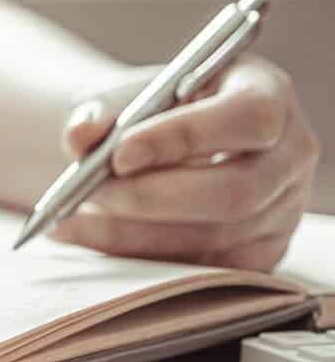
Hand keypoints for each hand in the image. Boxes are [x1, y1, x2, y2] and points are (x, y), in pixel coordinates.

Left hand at [53, 55, 319, 269]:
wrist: (158, 137)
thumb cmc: (151, 109)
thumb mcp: (129, 93)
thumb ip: (101, 109)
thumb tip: (79, 137)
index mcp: (266, 94)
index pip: (246, 118)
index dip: (185, 137)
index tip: (119, 154)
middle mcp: (289, 154)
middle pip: (237, 190)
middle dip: (152, 197)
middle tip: (89, 191)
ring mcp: (283, 210)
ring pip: (215, 238)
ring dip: (134, 233)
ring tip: (71, 217)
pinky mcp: (260, 253)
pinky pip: (202, 268)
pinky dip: (135, 256)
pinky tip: (87, 235)